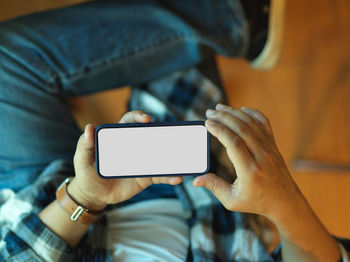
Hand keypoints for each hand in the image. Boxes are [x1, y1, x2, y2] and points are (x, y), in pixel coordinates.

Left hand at [69, 110, 182, 210]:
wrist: (94, 195)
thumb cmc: (87, 173)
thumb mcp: (82, 159)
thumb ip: (85, 144)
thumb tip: (89, 128)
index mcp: (119, 138)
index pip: (130, 122)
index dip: (139, 117)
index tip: (146, 119)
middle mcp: (133, 146)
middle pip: (150, 135)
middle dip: (162, 132)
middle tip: (170, 134)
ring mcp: (142, 161)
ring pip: (160, 155)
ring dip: (172, 155)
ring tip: (180, 158)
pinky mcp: (146, 177)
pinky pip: (160, 175)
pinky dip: (169, 176)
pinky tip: (176, 178)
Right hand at [193, 103, 305, 222]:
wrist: (285, 202)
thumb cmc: (256, 202)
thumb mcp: (232, 200)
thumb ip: (214, 187)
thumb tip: (195, 180)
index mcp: (249, 170)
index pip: (233, 143)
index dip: (219, 130)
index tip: (207, 123)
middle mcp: (261, 156)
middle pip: (241, 128)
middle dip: (223, 117)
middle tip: (209, 112)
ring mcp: (269, 148)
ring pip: (251, 123)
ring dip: (234, 113)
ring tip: (219, 108)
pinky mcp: (273, 145)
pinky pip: (264, 123)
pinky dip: (253, 113)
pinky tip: (241, 110)